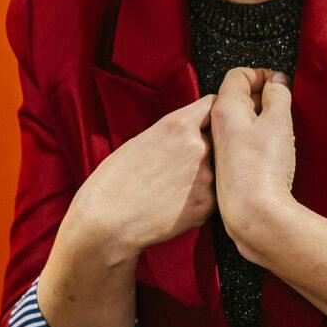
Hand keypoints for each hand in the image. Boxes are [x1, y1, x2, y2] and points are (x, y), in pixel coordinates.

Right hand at [70, 95, 215, 257]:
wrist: (107, 222)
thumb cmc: (115, 180)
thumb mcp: (143, 139)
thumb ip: (176, 131)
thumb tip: (196, 130)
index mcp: (179, 125)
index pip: (214, 105)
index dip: (212, 113)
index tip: (210, 120)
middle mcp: (199, 147)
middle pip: (220, 138)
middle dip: (210, 145)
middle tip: (184, 162)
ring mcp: (207, 177)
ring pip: (219, 168)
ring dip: (206, 173)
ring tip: (175, 186)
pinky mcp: (208, 205)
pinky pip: (214, 193)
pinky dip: (201, 196)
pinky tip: (176, 202)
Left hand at [211, 68, 298, 258]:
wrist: (252, 213)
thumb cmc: (263, 168)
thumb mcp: (278, 120)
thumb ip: (278, 94)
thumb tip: (276, 82)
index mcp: (225, 108)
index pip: (238, 75)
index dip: (261, 74)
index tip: (280, 83)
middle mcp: (216, 126)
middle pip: (238, 97)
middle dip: (263, 96)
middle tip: (284, 105)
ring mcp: (219, 148)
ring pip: (240, 121)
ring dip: (261, 119)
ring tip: (281, 130)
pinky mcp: (226, 167)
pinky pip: (240, 142)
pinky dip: (256, 139)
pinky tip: (272, 152)